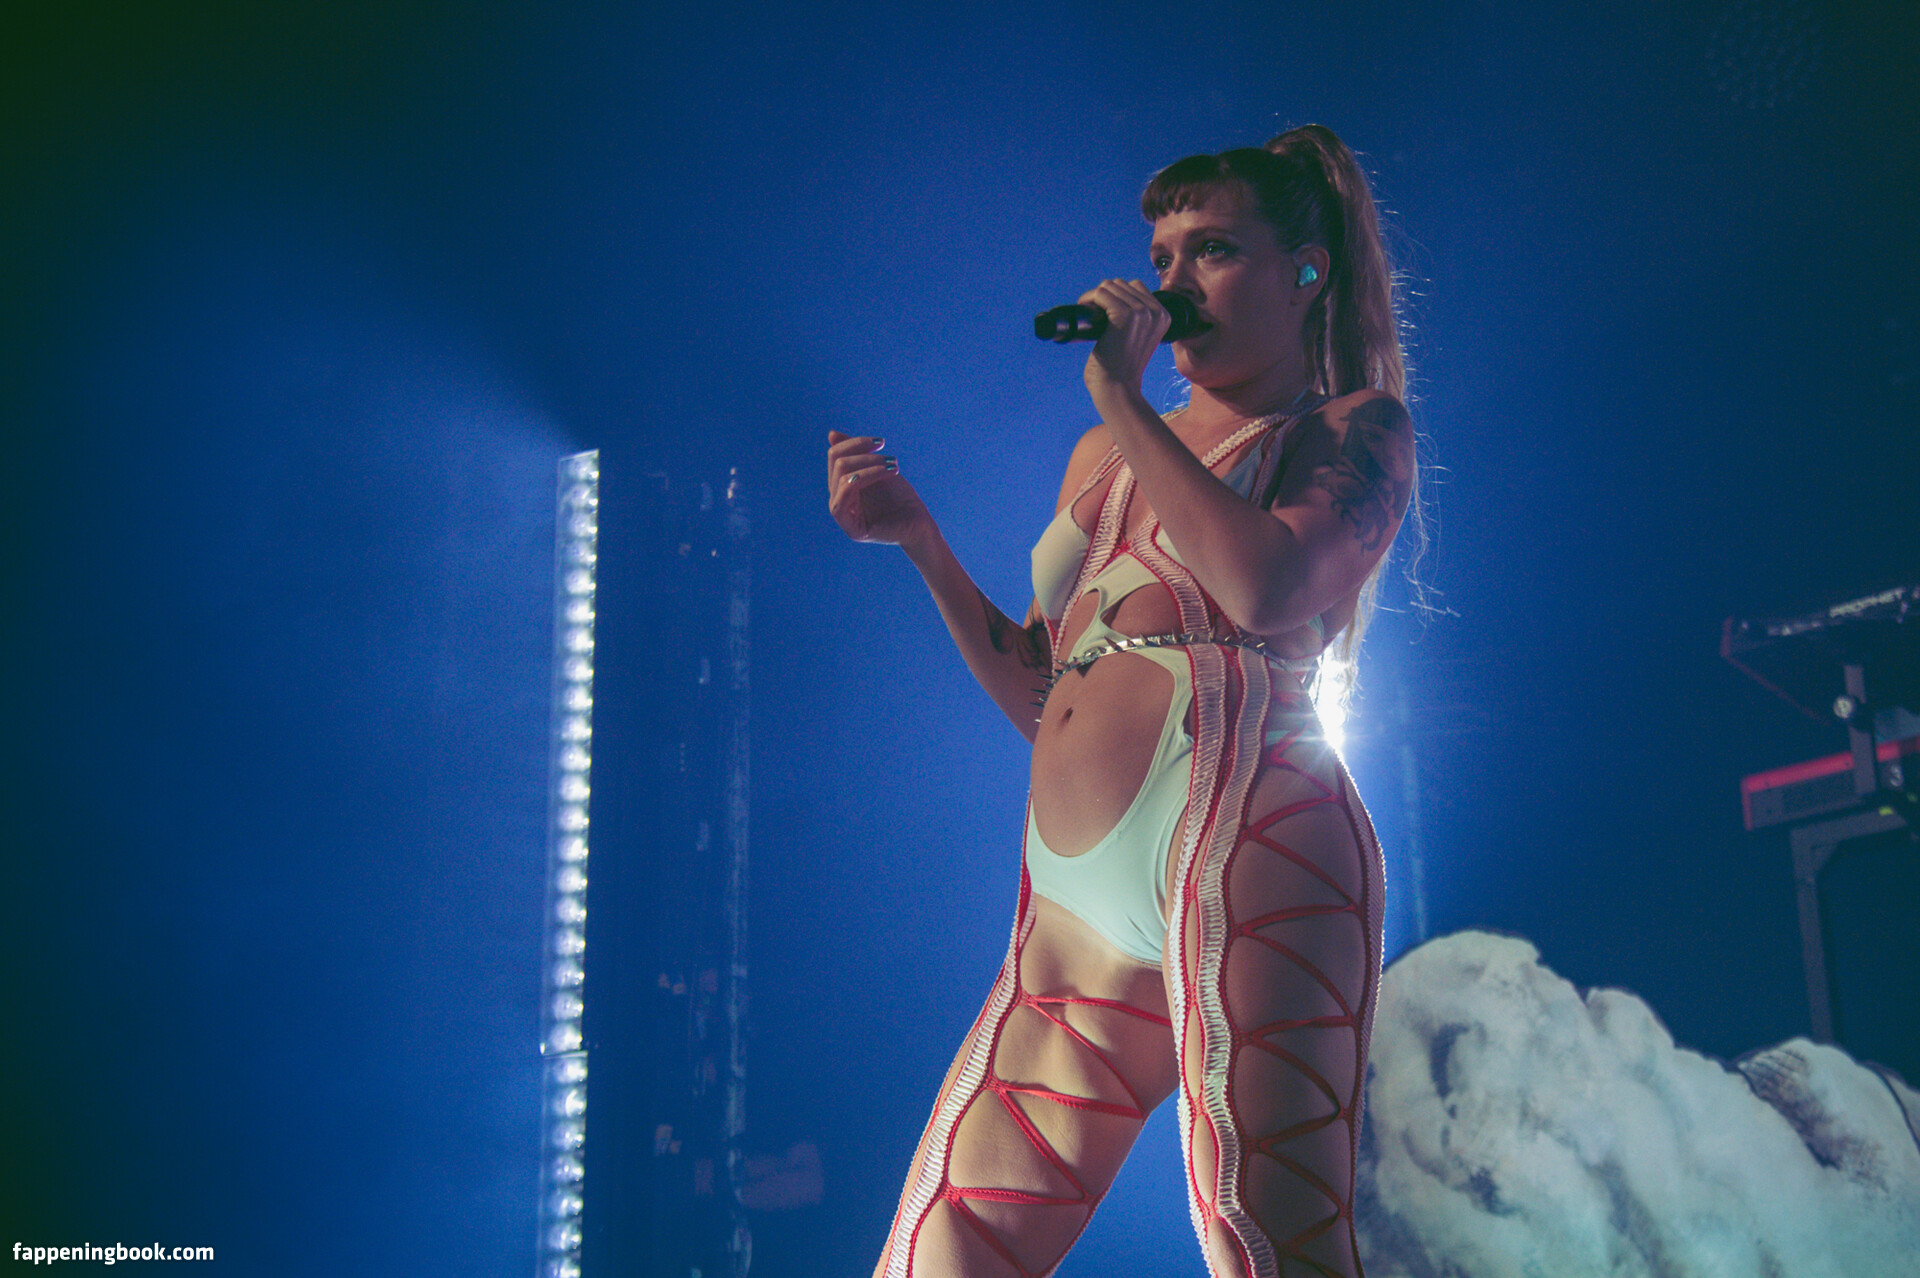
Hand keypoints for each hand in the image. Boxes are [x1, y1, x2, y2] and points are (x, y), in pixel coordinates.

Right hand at [827, 431, 933, 549]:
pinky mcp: (852, 530)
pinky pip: (842, 499)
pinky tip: (886, 473)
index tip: (880, 442)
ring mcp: (843, 516)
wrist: (920, 525)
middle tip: (891, 459)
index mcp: (842, 485)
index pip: (835, 456)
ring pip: (842, 477)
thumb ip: (856, 454)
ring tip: (893, 467)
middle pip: (837, 464)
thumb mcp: (878, 469)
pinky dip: (864, 479)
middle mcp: (838, 499)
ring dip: (871, 466)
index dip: (855, 443)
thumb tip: (831, 433)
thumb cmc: (901, 498)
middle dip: (866, 455)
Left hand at [1079, 278, 1168, 402]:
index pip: (1136, 287)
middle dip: (1103, 295)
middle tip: (1091, 312)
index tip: (1102, 309)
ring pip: (1110, 286)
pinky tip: (1084, 308)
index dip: (1115, 295)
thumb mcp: (1139, 338)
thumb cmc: (1122, 367)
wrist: (1118, 388)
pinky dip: (1089, 298)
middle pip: (1122, 284)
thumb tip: (1113, 296)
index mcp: (1163, 316)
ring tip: (1086, 310)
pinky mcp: (1125, 315)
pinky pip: (1101, 293)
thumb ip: (1137, 319)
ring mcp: (1142, 312)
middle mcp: (1156, 311)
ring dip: (1094, 296)